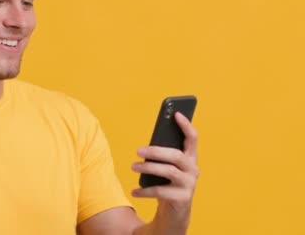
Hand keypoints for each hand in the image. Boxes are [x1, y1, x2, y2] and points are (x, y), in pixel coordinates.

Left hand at [130, 112, 198, 231]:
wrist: (174, 213)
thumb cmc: (167, 183)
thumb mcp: (165, 168)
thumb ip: (161, 156)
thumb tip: (146, 146)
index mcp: (190, 158)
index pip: (193, 138)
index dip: (186, 125)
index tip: (175, 113)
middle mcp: (193, 170)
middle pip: (176, 155)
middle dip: (156, 151)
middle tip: (138, 151)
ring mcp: (189, 185)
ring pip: (169, 171)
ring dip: (148, 168)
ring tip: (133, 166)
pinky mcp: (183, 199)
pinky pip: (161, 191)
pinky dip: (145, 191)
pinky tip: (134, 191)